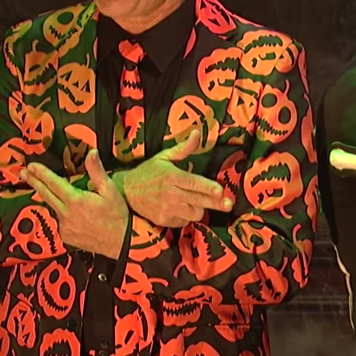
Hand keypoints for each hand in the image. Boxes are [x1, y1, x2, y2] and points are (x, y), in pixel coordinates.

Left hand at [21, 150, 128, 258]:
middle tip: (23, 173)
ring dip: (50, 198)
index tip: (31, 166)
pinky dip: (61, 214)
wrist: (121, 242)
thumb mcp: (110, 190)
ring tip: (46, 190)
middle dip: (34, 182)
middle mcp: (66, 214)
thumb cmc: (117, 215)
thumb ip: (97, 171)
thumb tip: (91, 152)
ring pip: (53, 208)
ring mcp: (64, 227)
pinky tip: (71, 214)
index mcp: (75, 200)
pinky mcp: (66, 237)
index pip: (53, 183)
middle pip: (46, 194)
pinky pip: (59, 221)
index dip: (41, 173)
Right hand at [114, 130, 232, 227]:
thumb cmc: (148, 172)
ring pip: (195, 213)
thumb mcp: (164, 157)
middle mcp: (170, 194)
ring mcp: (167, 209)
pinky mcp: (164, 221)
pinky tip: (181, 208)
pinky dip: (187, 216)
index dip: (208, 188)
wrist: (127, 192)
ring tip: (195, 201)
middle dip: (216, 203)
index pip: (193, 183)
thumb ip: (184, 148)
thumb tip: (197, 133)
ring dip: (199, 208)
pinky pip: (185, 221)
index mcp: (171, 176)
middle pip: (199, 201)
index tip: (220, 191)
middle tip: (228, 204)